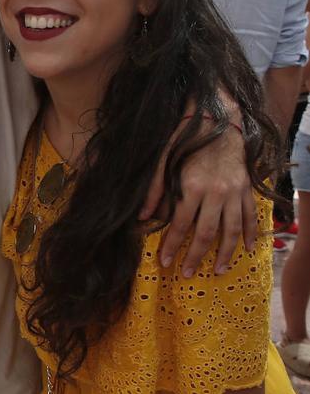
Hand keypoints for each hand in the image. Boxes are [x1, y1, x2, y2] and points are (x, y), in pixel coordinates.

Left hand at [140, 121, 253, 275]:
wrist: (218, 119)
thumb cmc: (185, 139)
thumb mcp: (163, 160)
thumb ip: (154, 190)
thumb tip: (142, 218)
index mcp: (192, 186)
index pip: (179, 225)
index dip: (171, 246)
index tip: (165, 263)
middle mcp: (216, 192)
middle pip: (206, 234)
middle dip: (195, 257)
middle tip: (187, 274)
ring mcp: (235, 192)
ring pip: (231, 230)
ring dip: (224, 253)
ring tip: (217, 270)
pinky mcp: (247, 189)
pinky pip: (250, 216)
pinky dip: (249, 234)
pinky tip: (246, 249)